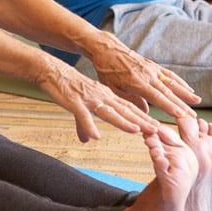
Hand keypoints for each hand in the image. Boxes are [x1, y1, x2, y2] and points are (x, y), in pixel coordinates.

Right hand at [33, 64, 160, 142]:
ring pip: (109, 111)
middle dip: (142, 121)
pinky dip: (89, 125)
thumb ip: (89, 122)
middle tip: (158, 131)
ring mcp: (89, 99)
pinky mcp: (74, 102)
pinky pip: (83, 115)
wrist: (53, 71)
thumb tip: (93, 138)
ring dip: (123, 121)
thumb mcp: (84, 105)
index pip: (130, 109)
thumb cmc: (70, 87)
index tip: (159, 129)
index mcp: (108, 96)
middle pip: (125, 110)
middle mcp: (103, 96)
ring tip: (136, 130)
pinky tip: (95, 136)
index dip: (145, 119)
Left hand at [88, 36, 199, 119]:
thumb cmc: (107, 70)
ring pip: (172, 83)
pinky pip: (169, 74)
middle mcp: (148, 75)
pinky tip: (188, 88)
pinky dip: (180, 82)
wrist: (107, 49)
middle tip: (194, 115)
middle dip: (182, 104)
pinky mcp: (153, 65)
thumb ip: (130, 101)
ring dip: (185, 93)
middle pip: (169, 92)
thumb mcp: (113, 89)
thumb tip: (145, 113)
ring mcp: (152, 69)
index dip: (170, 107)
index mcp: (138, 82)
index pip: (157, 97)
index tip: (181, 115)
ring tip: (197, 101)